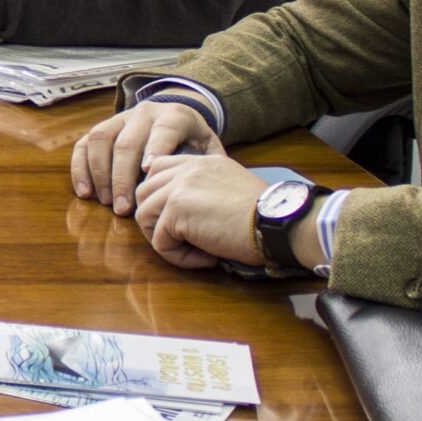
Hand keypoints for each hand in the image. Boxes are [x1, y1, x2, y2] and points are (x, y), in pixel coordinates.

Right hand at [70, 99, 221, 215]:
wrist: (178, 123)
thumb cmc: (194, 145)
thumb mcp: (208, 150)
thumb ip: (205, 165)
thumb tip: (193, 188)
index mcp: (175, 116)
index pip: (163, 130)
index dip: (155, 149)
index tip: (148, 173)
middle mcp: (144, 113)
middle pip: (127, 141)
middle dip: (122, 177)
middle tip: (123, 208)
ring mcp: (119, 119)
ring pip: (100, 139)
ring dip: (100, 174)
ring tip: (105, 202)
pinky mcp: (103, 129)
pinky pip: (83, 144)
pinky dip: (80, 169)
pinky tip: (85, 193)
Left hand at [131, 152, 267, 271]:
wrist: (277, 223)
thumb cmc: (263, 215)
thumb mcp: (230, 189)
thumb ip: (204, 190)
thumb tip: (181, 212)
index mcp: (200, 161)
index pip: (158, 169)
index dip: (160, 198)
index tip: (179, 220)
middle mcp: (186, 169)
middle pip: (144, 194)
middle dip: (156, 221)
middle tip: (184, 240)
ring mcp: (178, 188)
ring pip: (145, 218)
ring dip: (165, 241)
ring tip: (196, 251)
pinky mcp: (175, 211)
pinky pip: (160, 242)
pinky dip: (179, 257)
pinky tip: (206, 258)